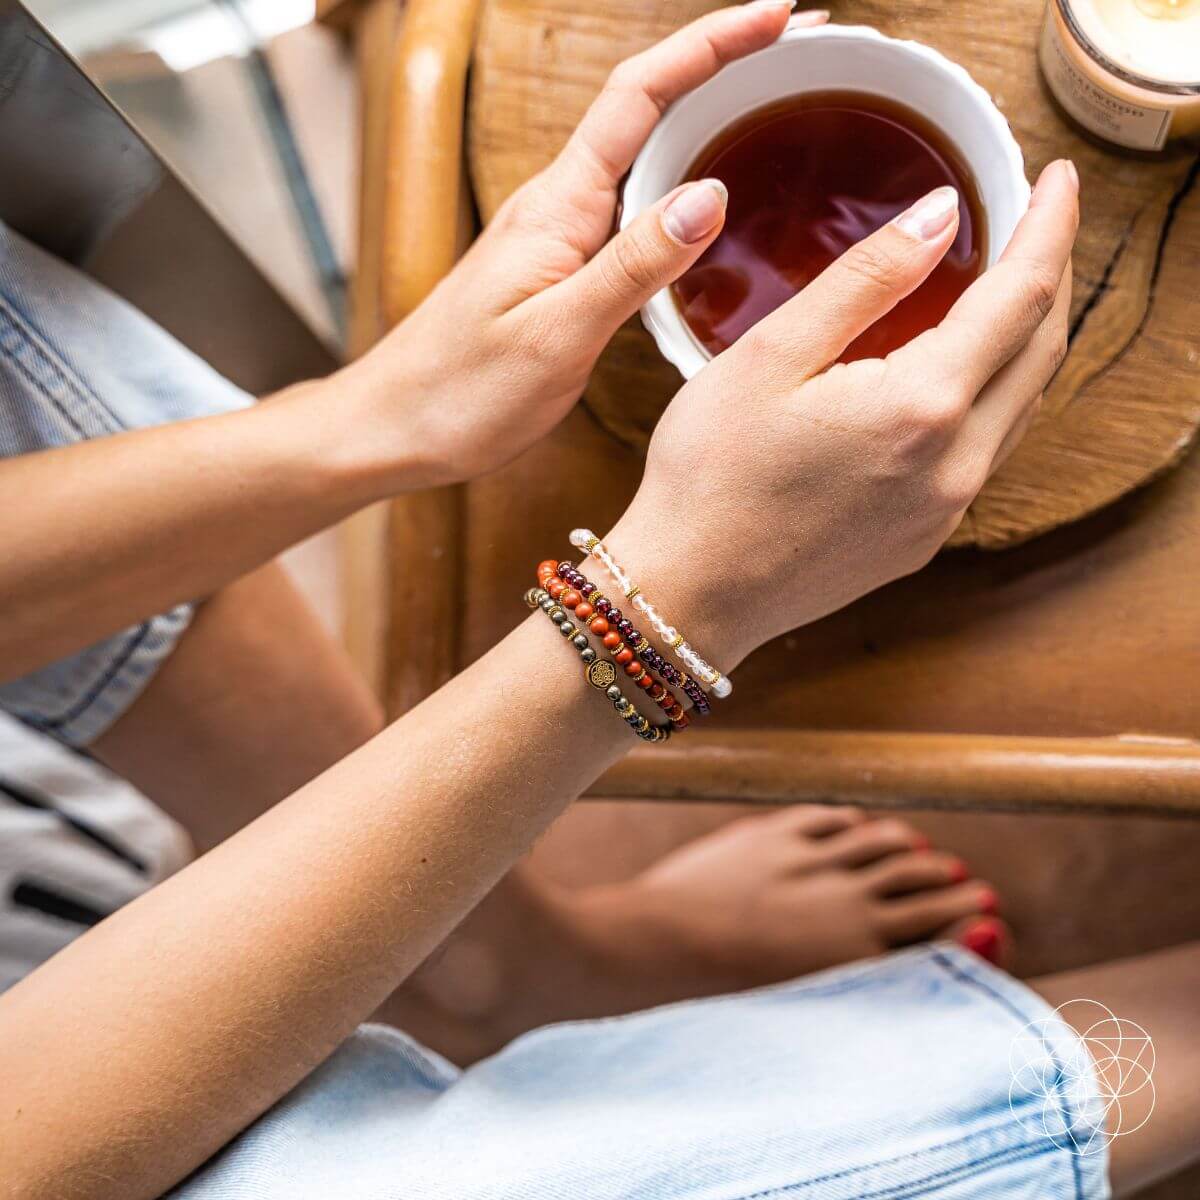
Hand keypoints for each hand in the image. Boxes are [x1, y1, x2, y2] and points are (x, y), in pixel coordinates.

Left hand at [343, 2, 827, 487]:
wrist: (391, 428)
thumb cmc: (459, 394)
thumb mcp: (556, 336)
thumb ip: (632, 267)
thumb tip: (709, 196)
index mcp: (556, 208)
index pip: (639, 95)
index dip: (710, 44)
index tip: (778, 15)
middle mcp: (556, 207)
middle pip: (645, 108)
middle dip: (722, 66)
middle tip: (799, 53)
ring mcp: (555, 237)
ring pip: (640, 156)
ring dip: (705, 120)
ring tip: (773, 106)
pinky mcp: (556, 272)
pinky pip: (628, 209)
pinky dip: (677, 184)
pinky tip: (707, 203)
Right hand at [608, 160, 1078, 667]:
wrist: (689, 594)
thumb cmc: (709, 476)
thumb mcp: (770, 357)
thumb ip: (865, 281)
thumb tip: (942, 215)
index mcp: (921, 408)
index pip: (1024, 296)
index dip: (1051, 226)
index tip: (1059, 178)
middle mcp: (954, 465)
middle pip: (1041, 351)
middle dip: (1051, 275)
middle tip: (1037, 221)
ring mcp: (945, 511)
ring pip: (1023, 405)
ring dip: (1027, 338)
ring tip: (1004, 286)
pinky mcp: (924, 539)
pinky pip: (987, 451)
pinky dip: (994, 394)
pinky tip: (958, 373)